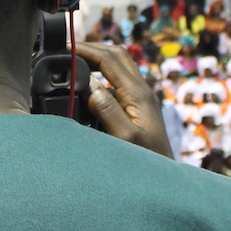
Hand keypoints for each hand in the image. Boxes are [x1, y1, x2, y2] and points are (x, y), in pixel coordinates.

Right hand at [74, 42, 173, 158]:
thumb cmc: (145, 163)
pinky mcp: (139, 108)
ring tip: (74, 62)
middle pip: (117, 55)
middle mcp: (142, 91)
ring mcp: (142, 98)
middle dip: (92, 48)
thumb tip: (89, 84)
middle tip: (67, 50)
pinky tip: (88, 85)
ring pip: (120, 66)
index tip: (65, 48)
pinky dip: (102, 74)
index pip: (110, 58)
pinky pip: (119, 81)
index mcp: (138, 94)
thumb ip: (106, 109)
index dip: (87, 50)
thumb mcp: (124, 137)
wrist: (165, 182)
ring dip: (98, 59)